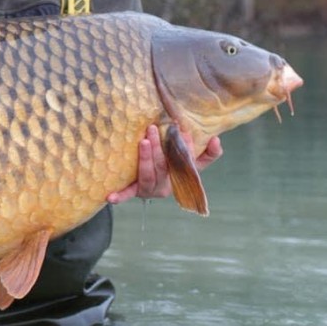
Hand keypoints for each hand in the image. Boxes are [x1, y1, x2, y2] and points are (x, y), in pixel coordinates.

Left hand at [106, 124, 222, 203]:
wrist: (153, 186)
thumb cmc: (174, 168)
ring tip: (144, 142)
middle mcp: (167, 185)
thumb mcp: (193, 162)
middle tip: (154, 128)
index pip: (189, 164)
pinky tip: (110, 197)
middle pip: (165, 166)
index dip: (188, 150)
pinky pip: (128, 193)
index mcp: (182, 176)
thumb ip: (209, 153)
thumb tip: (216, 139)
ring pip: (149, 175)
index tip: (185, 134)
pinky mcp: (135, 191)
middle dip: (160, 148)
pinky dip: (120, 196)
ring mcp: (151, 189)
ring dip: (146, 158)